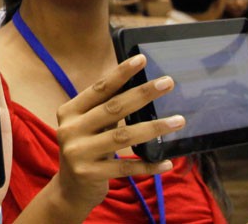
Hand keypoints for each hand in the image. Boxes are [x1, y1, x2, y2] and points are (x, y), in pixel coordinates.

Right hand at [51, 55, 182, 215]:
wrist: (70, 189)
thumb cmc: (86, 149)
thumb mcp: (88, 126)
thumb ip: (106, 109)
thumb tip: (140, 87)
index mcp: (69, 111)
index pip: (99, 89)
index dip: (121, 74)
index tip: (141, 59)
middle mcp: (70, 129)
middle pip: (113, 108)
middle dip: (143, 94)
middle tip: (168, 83)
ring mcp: (78, 152)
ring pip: (123, 137)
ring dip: (154, 128)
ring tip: (178, 120)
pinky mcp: (89, 174)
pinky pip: (126, 167)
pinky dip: (148, 165)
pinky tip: (167, 162)